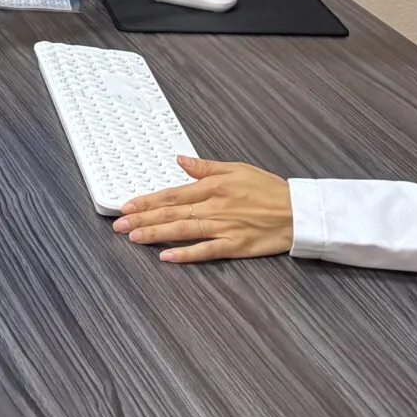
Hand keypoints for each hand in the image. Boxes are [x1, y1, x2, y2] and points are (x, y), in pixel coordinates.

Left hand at [112, 156, 292, 261]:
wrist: (297, 211)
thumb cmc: (269, 189)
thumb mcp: (236, 168)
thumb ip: (205, 167)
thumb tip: (180, 160)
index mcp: (213, 186)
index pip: (172, 194)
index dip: (147, 200)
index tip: (127, 206)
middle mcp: (214, 206)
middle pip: (172, 213)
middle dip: (143, 219)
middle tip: (119, 225)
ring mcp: (224, 227)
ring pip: (183, 231)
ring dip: (156, 234)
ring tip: (133, 238)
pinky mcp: (234, 245)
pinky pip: (205, 250)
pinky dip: (185, 254)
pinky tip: (166, 256)